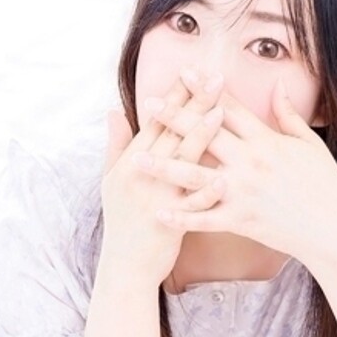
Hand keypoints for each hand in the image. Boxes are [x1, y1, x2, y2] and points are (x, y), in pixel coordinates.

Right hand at [100, 68, 226, 282]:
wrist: (125, 266)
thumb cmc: (123, 221)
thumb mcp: (112, 180)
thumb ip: (116, 145)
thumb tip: (113, 111)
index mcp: (131, 161)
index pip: (156, 120)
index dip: (175, 94)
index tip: (193, 70)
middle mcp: (142, 174)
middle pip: (172, 132)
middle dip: (194, 103)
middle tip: (216, 78)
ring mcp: (155, 197)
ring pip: (181, 161)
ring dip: (200, 136)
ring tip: (220, 113)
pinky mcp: (168, 221)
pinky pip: (190, 204)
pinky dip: (206, 191)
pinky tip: (224, 176)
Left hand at [136, 73, 336, 266]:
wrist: (332, 229)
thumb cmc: (325, 185)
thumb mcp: (310, 145)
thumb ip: (288, 115)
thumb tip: (277, 85)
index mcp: (267, 141)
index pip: (230, 108)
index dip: (205, 89)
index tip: (184, 73)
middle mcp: (250, 163)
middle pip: (205, 134)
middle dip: (176, 117)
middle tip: (149, 102)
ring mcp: (243, 192)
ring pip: (196, 176)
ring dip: (165, 166)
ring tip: (138, 158)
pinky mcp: (240, 220)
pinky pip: (205, 219)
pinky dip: (181, 217)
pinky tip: (158, 212)